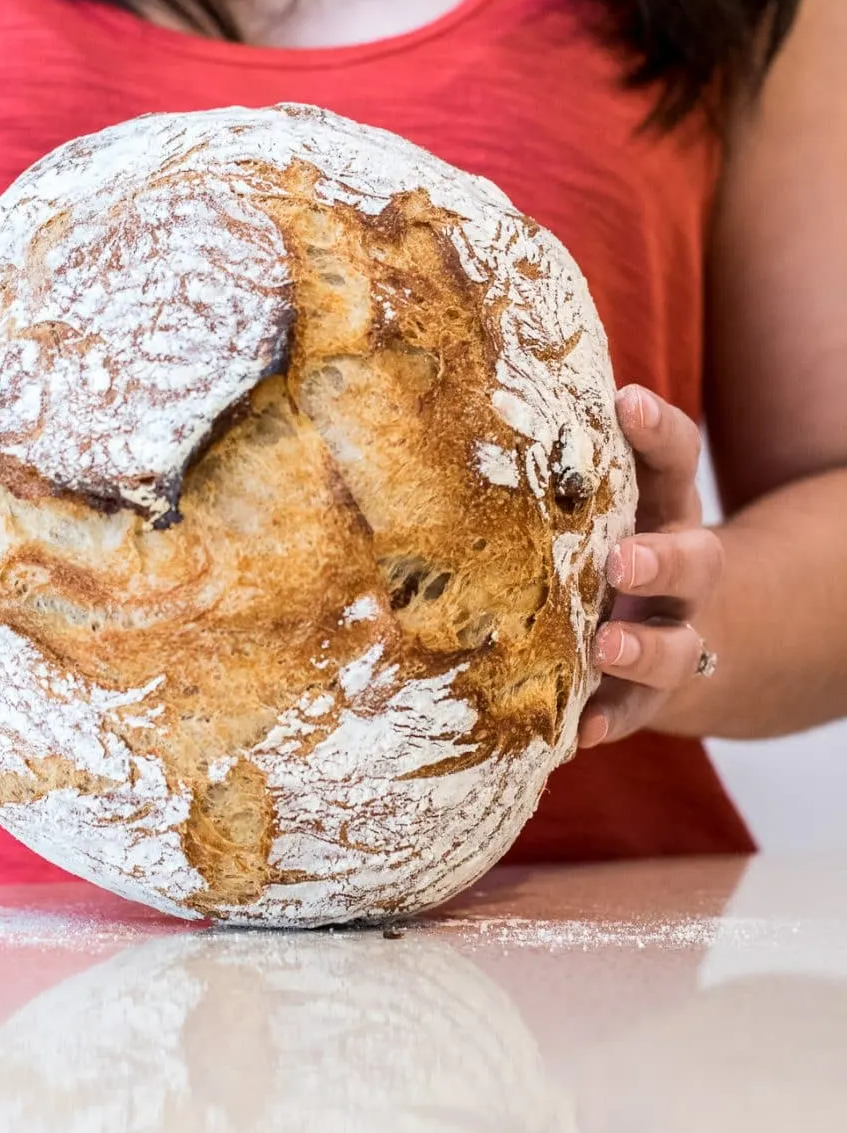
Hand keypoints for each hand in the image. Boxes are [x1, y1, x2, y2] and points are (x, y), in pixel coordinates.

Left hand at [577, 386, 723, 748]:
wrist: (645, 634)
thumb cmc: (589, 548)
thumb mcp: (582, 505)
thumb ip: (542, 472)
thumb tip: (437, 421)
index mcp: (659, 509)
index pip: (674, 459)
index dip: (656, 429)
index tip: (625, 401)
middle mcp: (677, 572)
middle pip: (695, 559)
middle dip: (662, 560)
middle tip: (622, 560)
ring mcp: (667, 636)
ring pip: (676, 643)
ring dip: (642, 646)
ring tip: (606, 645)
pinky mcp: (644, 695)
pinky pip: (634, 713)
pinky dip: (608, 720)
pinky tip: (579, 731)